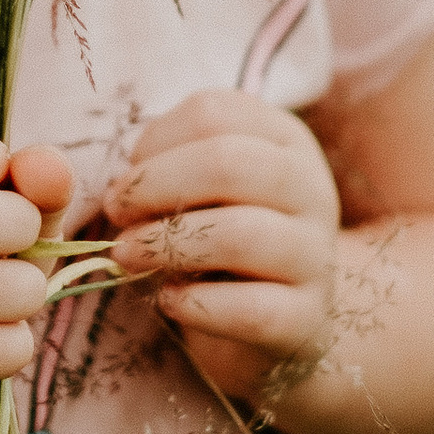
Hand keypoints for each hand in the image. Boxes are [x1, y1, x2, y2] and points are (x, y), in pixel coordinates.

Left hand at [107, 88, 339, 411]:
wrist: (285, 320)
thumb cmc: (225, 238)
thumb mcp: (204, 189)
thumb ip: (168, 168)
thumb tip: (124, 187)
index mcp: (284, 141)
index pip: (214, 114)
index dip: (155, 142)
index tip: (125, 175)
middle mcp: (311, 190)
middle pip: (227, 164)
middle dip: (154, 186)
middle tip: (115, 212)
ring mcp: (317, 255)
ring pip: (239, 235)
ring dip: (165, 244)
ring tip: (127, 256)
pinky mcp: (307, 318)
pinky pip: (249, 309)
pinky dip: (195, 304)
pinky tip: (168, 300)